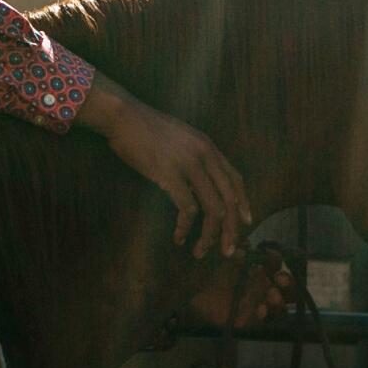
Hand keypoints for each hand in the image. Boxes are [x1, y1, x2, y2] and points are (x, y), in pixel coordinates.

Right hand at [78, 71, 251, 256]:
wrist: (123, 116)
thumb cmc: (144, 128)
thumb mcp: (179, 137)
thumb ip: (194, 155)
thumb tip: (198, 179)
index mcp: (208, 147)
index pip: (235, 180)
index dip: (243, 204)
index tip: (244, 223)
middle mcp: (205, 156)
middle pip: (229, 200)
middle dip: (232, 230)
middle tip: (228, 251)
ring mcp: (189, 165)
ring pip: (213, 210)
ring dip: (210, 236)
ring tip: (200, 252)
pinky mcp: (170, 175)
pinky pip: (187, 209)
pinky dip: (185, 228)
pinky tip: (178, 237)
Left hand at [176, 247, 297, 328]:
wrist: (191, 293)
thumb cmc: (208, 272)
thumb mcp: (219, 258)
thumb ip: (233, 250)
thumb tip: (245, 242)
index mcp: (258, 270)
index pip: (275, 264)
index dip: (275, 259)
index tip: (268, 255)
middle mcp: (262, 288)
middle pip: (287, 288)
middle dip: (287, 283)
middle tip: (279, 279)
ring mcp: (257, 305)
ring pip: (279, 306)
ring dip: (279, 300)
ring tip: (271, 295)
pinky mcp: (248, 320)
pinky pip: (262, 321)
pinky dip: (263, 315)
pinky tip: (260, 309)